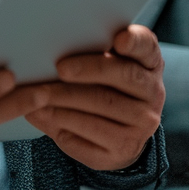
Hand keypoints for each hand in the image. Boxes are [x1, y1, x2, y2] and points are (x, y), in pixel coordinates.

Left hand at [25, 24, 163, 171]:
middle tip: (60, 69)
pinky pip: (89, 135)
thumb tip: (48, 44)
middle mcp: (152, 93)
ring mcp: (141, 125)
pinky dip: (59, 123)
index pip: (147, 46)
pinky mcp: (122, 150)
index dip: (135, 41)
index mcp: (148, 63)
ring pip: (103, 106)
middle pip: (124, 75)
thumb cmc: (103, 85)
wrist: (117, 133)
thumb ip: (91, 49)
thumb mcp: (105, 64)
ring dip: (64, 99)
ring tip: (36, 94)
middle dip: (88, 69)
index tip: (120, 38)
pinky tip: (39, 114)